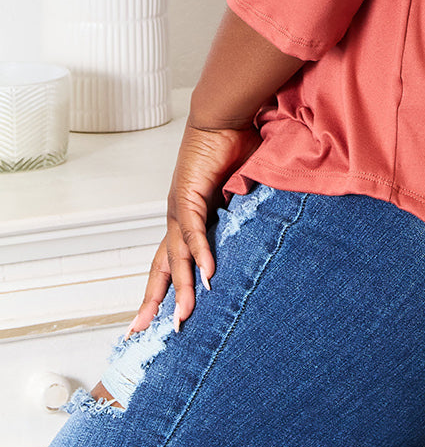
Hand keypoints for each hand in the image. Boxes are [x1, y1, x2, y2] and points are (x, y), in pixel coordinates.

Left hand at [129, 119, 260, 335]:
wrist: (223, 115)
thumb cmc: (233, 147)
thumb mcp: (241, 191)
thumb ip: (244, 213)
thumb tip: (260, 232)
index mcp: (189, 218)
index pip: (172, 260)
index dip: (165, 288)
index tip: (154, 317)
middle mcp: (178, 216)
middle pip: (162, 266)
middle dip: (153, 300)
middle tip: (142, 332)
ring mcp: (181, 207)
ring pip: (177, 256)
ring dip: (181, 287)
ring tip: (184, 316)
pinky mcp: (190, 195)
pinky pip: (195, 231)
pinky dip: (200, 254)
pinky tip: (206, 275)